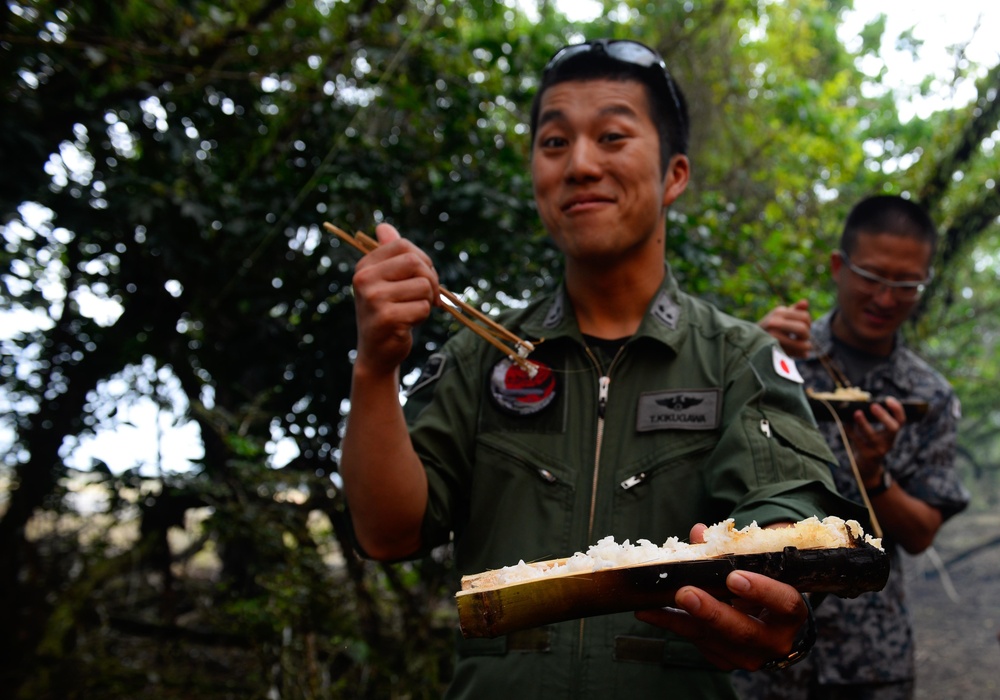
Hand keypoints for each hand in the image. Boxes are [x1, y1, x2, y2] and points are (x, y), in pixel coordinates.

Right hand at [351, 223, 439, 374]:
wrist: (376, 353)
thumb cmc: (387, 313)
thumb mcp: (385, 281)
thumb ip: (388, 254)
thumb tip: (383, 226)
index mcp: (365, 266)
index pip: (403, 245)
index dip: (423, 260)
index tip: (424, 278)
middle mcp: (364, 279)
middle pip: (416, 263)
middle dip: (431, 280)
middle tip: (427, 297)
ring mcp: (373, 298)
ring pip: (423, 286)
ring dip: (427, 301)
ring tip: (413, 311)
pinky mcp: (386, 318)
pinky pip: (423, 308)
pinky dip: (423, 317)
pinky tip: (408, 325)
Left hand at [634, 522, 808, 669]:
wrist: (771, 621)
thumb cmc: (765, 584)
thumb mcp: (756, 566)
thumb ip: (729, 547)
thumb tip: (698, 532)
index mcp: (790, 612)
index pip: (785, 603)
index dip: (762, 591)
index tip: (733, 576)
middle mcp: (775, 640)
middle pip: (744, 631)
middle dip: (712, 612)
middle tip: (685, 593)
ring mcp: (750, 656)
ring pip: (714, 640)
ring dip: (681, 620)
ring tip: (653, 603)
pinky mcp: (726, 660)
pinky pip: (697, 643)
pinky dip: (672, 625)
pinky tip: (650, 612)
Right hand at [759, 299, 811, 357]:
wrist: (748, 343)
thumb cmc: (769, 330)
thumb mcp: (781, 317)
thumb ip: (795, 310)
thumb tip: (805, 302)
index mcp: (779, 312)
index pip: (805, 317)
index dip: (808, 325)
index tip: (803, 331)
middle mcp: (774, 322)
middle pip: (803, 329)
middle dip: (807, 337)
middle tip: (804, 341)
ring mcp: (772, 336)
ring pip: (801, 344)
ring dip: (805, 348)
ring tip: (804, 350)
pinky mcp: (772, 350)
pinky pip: (794, 354)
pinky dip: (798, 355)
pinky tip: (799, 355)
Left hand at [848, 396, 905, 484]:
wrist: (866, 467)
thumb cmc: (869, 443)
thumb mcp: (875, 432)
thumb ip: (870, 420)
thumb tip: (857, 401)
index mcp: (892, 434)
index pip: (901, 421)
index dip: (897, 409)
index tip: (888, 399)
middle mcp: (888, 442)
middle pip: (892, 428)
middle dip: (883, 416)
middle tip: (873, 405)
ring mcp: (878, 449)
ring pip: (872, 436)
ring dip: (863, 423)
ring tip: (856, 412)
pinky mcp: (866, 454)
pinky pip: (857, 441)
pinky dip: (850, 430)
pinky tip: (844, 422)